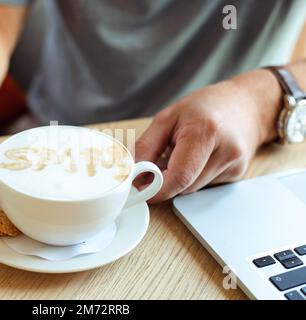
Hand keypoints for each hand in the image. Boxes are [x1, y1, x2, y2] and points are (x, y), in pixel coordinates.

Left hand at [135, 69, 281, 201]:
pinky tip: (198, 158)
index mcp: (205, 132)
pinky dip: (193, 177)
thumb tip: (133, 174)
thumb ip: (147, 147)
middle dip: (165, 180)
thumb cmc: (205, 107)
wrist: (248, 105)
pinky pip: (204, 186)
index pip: (179, 176)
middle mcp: (225, 152)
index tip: (140, 189)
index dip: (156, 189)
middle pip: (184, 186)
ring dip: (180, 179)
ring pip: (193, 189)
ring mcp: (234, 166)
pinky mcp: (237, 175)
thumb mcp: (168, 117)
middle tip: (161, 160)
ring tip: (183, 153)